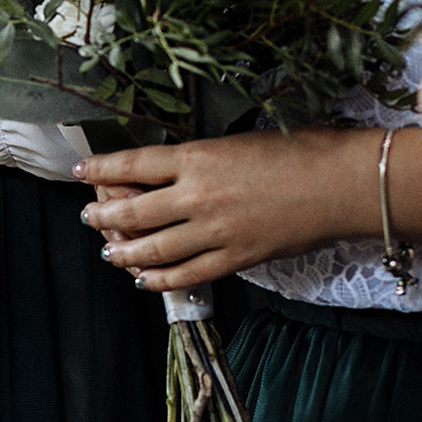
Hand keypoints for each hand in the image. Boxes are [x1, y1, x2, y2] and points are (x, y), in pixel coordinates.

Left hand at [75, 130, 375, 291]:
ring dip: (124, 253)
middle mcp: (196, 196)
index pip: (133, 164)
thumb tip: (174, 171)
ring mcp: (214, 231)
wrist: (340, 184)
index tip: (81, 171)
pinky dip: (160, 280)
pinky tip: (146, 280)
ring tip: (110, 252)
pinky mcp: (234, 258)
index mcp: (197, 157)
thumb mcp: (239, 142)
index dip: (101, 169)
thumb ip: (203, 159)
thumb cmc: (300, 151)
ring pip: (152, 249)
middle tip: (90, 217)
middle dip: (103, 216)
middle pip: (132, 211)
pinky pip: (186, 274)